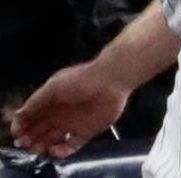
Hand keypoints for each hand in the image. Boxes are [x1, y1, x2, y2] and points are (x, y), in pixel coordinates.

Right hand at [8, 61, 130, 158]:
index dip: (21, 125)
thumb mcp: (54, 86)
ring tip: (37, 149)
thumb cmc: (82, 80)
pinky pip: (70, 146)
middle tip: (24, 144)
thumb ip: (36, 101)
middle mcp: (59, 114)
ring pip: (51, 140)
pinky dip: (61, 151)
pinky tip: (55, 151)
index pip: (30, 117)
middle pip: (38, 131)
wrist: (112, 80)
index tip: (17, 132)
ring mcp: (72, 124)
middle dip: (29, 138)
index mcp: (50, 101)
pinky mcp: (85, 132)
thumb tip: (17, 114)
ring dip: (42, 147)